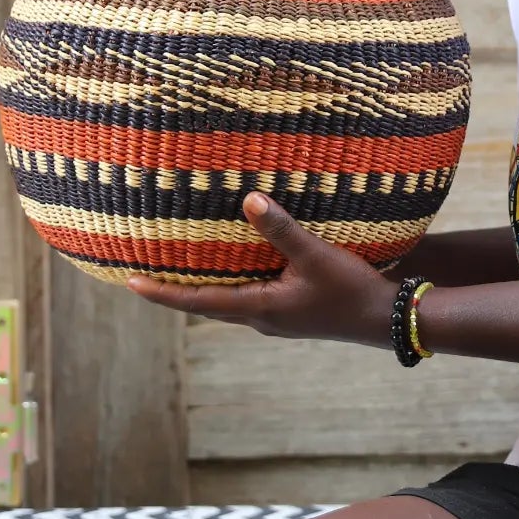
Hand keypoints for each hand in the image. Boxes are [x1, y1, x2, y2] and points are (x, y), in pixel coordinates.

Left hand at [126, 193, 394, 346]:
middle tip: (146, 276)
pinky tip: (236, 267)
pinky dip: (231, 285)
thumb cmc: (352, 288)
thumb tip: (246, 199)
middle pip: (207, 306)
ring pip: (228, 303)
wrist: (388, 319)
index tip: (130, 284)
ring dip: (203, 289)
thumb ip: (281, 228)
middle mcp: (261, 318)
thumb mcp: (315, 255)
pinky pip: (248, 299)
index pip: (198, 302)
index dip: (163, 293)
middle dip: (176, 292)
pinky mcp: (291, 314)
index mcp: (259, 308)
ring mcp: (277, 319)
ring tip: (181, 269)